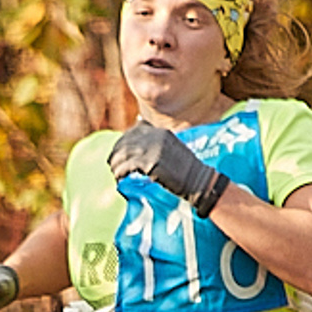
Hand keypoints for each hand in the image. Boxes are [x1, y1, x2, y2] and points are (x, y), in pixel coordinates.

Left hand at [108, 120, 227, 215]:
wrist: (198, 180)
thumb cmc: (187, 170)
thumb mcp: (172, 150)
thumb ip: (158, 145)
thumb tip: (141, 152)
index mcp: (161, 131)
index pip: (134, 130)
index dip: (123, 141)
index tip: (117, 152)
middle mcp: (156, 136)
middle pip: (127, 141)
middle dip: (117, 153)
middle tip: (112, 164)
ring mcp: (154, 148)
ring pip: (125, 153)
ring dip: (116, 164)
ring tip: (115, 173)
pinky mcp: (151, 162)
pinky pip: (128, 165)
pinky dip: (121, 172)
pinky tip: (119, 178)